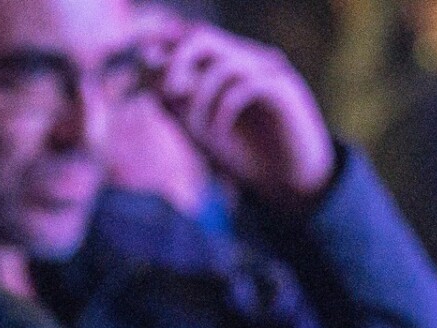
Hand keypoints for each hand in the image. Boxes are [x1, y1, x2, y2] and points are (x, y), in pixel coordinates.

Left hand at [138, 14, 336, 209]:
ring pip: (222, 63)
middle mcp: (247, 59)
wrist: (290, 183)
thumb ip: (177, 106)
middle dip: (176, 62)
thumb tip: (148, 83)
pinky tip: (218, 136)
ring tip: (197, 131)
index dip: (162, 50)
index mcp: (226, 63)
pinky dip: (223, 112)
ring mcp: (268, 71)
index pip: (188, 36)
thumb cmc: (246, 156)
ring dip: (200, 99)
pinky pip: (245, 87)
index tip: (146, 81)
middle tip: (168, 94)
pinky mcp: (284, 91)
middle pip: (202, 36)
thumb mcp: (201, 131)